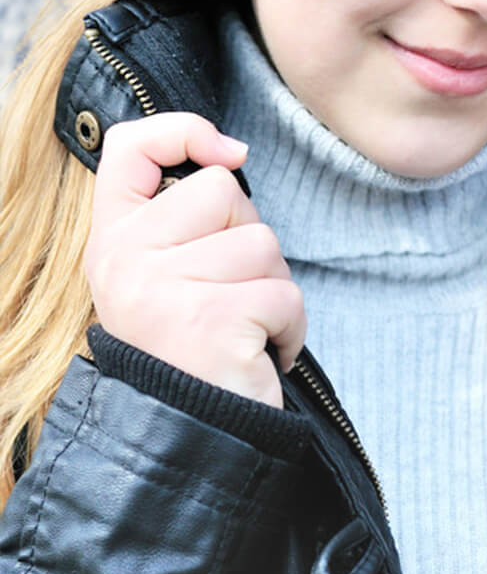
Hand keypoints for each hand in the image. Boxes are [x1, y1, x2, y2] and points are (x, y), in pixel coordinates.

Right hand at [84, 112, 306, 407]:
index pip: (131, 148)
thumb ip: (181, 217)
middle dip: (248, 241)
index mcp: (111, 241)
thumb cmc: (189, 353)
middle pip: (224, 193)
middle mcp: (126, 259)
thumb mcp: (163, 277)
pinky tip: (257, 356)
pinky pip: (285, 295)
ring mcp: (165, 288)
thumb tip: (232, 154)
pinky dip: (289, 329)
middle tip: (227, 299)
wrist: (187, 441)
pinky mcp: (212, 319)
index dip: (184, 131)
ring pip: (263, 243)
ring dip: (272, 290)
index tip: (227, 153)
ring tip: (241, 332)